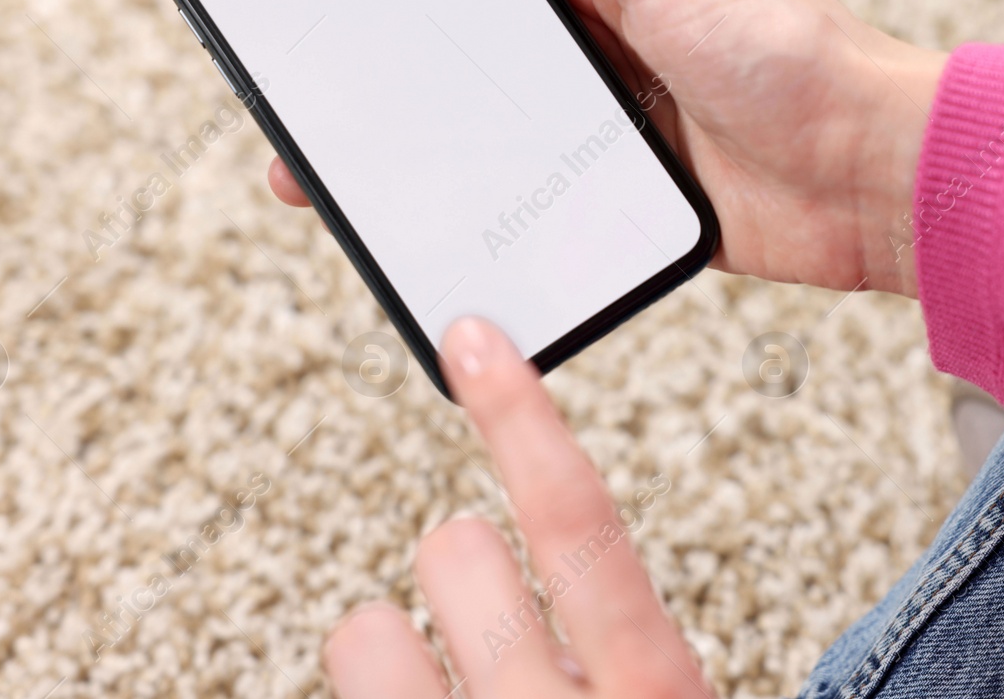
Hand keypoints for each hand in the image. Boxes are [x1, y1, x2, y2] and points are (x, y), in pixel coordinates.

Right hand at [269, 0, 945, 296]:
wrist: (862, 170)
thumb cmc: (781, 44)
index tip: (339, 0)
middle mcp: (599, 53)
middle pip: (475, 63)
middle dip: (398, 83)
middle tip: (313, 111)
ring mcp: (610, 130)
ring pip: (496, 139)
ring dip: (432, 155)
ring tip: (346, 187)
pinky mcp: (624, 199)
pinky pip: (542, 205)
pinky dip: (496, 212)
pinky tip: (440, 230)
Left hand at [322, 318, 714, 698]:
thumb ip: (627, 654)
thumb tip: (569, 598)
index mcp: (657, 690)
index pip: (577, 520)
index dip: (520, 418)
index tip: (473, 340)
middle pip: (457, 550)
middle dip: (464, 564)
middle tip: (488, 619)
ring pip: (365, 630)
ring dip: (397, 650)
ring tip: (438, 693)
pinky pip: (347, 664)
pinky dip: (376, 688)